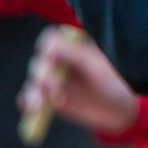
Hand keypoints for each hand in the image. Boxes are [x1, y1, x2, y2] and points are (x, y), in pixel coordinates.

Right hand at [18, 25, 140, 137]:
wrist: (121, 107)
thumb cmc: (116, 80)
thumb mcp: (98, 67)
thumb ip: (77, 55)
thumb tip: (51, 44)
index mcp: (75, 46)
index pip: (51, 39)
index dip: (46, 46)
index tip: (50, 58)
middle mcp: (60, 60)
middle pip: (39, 61)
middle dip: (43, 76)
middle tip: (57, 91)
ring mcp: (53, 79)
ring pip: (33, 81)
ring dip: (33, 92)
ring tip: (40, 105)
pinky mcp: (48, 97)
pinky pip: (29, 97)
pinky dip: (26, 101)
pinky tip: (32, 108)